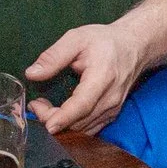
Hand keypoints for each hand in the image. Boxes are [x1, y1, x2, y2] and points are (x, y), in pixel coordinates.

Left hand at [26, 23, 146, 134]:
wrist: (133, 47)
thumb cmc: (106, 41)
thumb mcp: (76, 39)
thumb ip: (54, 56)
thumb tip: (32, 74)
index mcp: (102, 77)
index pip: (83, 104)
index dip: (64, 117)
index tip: (47, 124)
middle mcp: (110, 98)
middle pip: (79, 121)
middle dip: (53, 118)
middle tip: (36, 104)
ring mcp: (112, 109)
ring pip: (83, 128)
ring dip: (61, 123)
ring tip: (44, 107)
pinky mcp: (111, 115)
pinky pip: (89, 128)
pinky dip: (72, 125)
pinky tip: (59, 114)